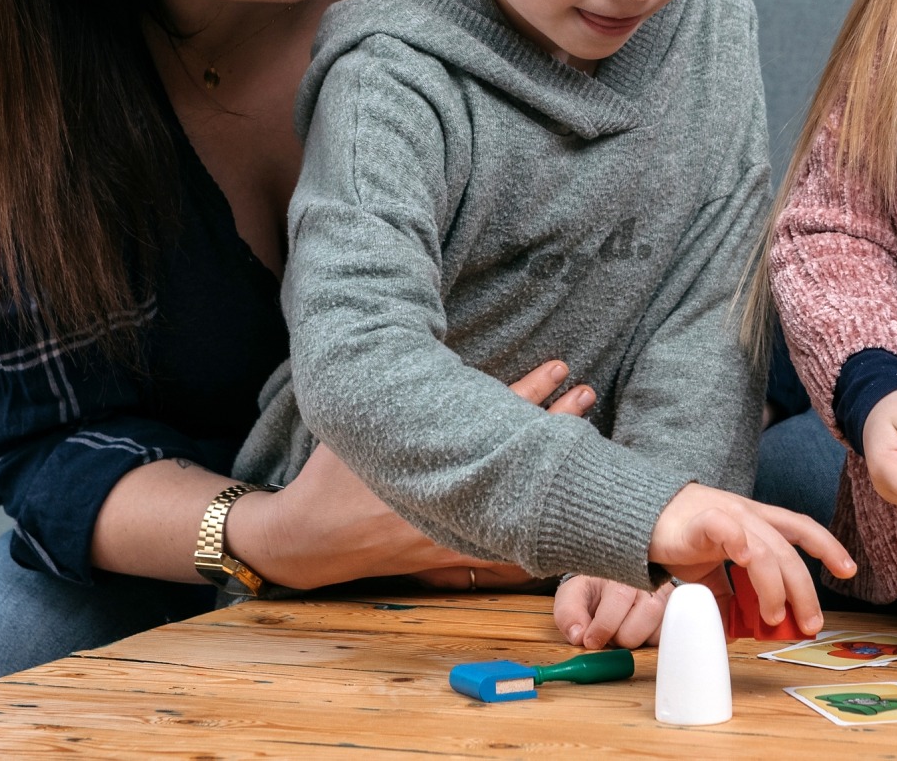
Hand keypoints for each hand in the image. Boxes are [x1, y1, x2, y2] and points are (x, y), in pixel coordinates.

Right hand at [237, 359, 594, 588]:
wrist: (308, 538)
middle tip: (586, 394)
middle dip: (556, 423)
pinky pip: (506, 554)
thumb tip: (409, 338)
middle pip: (516, 455)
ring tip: (588, 449)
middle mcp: (448, 496)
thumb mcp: (359, 421)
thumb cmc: (332, 475)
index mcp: (426, 456)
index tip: (560, 366)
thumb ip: (393, 388)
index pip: (492, 413)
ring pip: (519, 502)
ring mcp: (453, 533)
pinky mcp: (451, 558)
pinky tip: (568, 529)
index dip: (532, 388)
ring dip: (552, 475)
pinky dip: (537, 538)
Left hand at [554, 576, 674, 647]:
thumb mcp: (572, 596)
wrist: (608, 584)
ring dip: (638, 639)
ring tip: (622, 633)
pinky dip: (651, 641)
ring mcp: (664, 595)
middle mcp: (648, 580)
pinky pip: (668, 633)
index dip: (604, 625)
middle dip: (623, 635)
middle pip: (648, 612)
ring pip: (661, 625)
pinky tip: (637, 634)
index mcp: (621, 570)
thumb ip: (568, 614)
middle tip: (609, 636)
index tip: (591, 641)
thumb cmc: (591, 591)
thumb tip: (578, 635)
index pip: (620, 598)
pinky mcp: (673, 611)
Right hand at [647, 484, 854, 636]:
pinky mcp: (702, 520)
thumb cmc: (675, 537)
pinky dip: (742, 546)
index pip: (799, 528)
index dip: (827, 547)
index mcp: (753, 520)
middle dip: (805, 588)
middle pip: (787, 551)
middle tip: (810, 622)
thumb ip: (728, 591)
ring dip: (776, 586)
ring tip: (774, 616)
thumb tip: (737, 628)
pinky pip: (728, 530)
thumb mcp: (709, 569)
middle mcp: (747, 514)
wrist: (635, 516)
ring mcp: (726, 515)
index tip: (848, 570)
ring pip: (765, 548)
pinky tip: (747, 562)